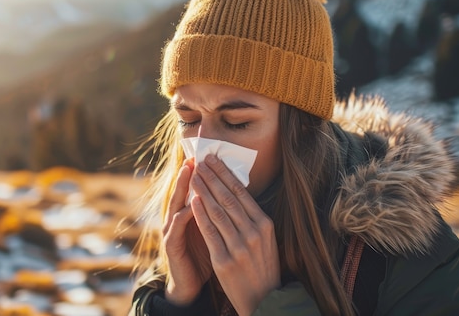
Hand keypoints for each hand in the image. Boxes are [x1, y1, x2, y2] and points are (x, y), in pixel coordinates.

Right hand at [163, 158, 211, 304]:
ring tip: (193, 171)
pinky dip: (183, 215)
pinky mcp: (171, 245)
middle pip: (184, 190)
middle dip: (191, 172)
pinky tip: (192, 205)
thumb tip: (235, 192)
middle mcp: (177, 218)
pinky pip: (176, 227)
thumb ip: (218, 212)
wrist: (191, 285)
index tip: (211, 154)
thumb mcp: (214, 230)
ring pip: (177, 204)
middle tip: (198, 154)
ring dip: (184, 187)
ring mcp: (171, 231)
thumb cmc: (205, 255)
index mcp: (189, 214)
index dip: (203, 172)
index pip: (196, 188)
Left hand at [191, 154, 280, 315]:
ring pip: (217, 212)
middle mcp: (253, 233)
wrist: (263, 300)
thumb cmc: (262, 266)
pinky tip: (192, 201)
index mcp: (264, 224)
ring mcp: (239, 247)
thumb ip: (253, 217)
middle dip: (212, 177)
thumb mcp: (266, 239)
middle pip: (228, 198)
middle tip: (200, 161)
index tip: (213, 159)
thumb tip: (236, 190)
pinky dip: (200, 215)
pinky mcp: (224, 261)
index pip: (241, 193)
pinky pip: (210, 232)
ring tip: (193, 175)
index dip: (225, 174)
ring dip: (203, 190)